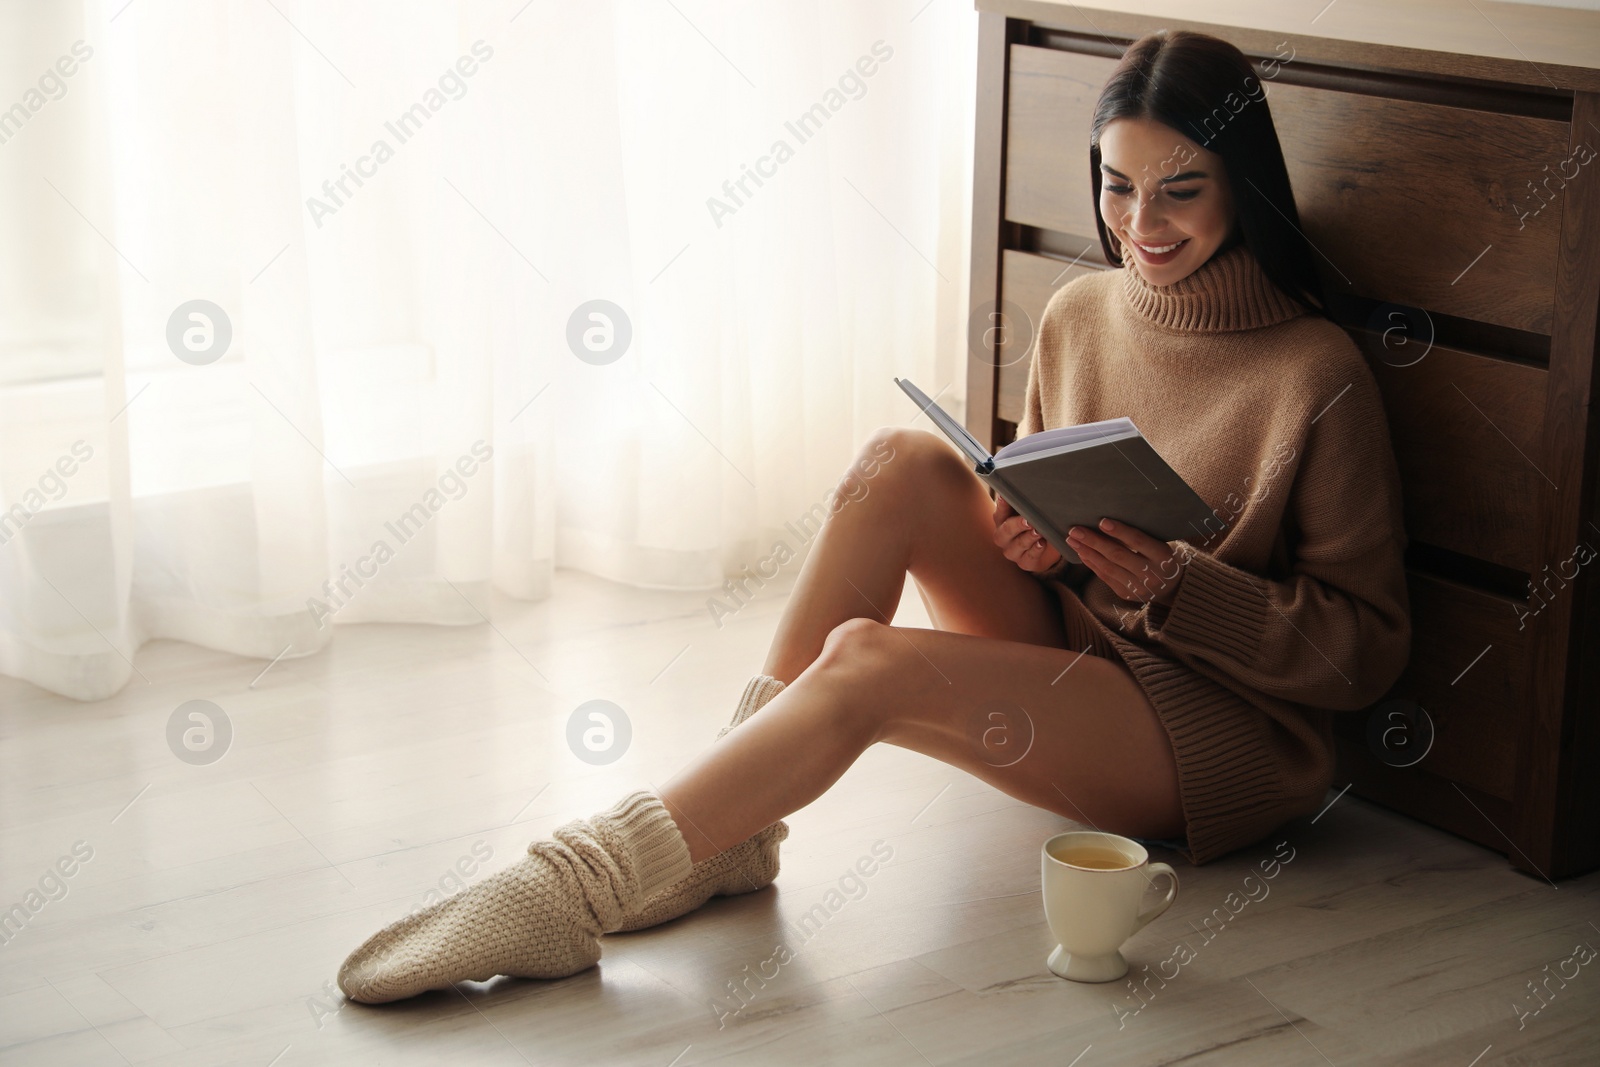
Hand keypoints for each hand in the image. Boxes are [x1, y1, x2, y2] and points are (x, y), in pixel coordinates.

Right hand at [993, 496, 1061, 573]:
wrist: (1046, 546)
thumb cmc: (1035, 524)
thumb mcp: (1030, 512)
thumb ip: (1025, 503)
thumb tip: (1027, 486)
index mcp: (1001, 521)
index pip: (999, 512)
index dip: (1003, 506)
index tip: (1007, 498)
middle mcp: (1003, 538)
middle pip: (1006, 531)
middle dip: (1017, 525)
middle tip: (1028, 520)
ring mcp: (1012, 552)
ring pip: (1018, 545)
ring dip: (1029, 537)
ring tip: (1039, 531)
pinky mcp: (1024, 563)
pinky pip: (1029, 558)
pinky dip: (1036, 550)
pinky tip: (1042, 543)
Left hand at [1066, 518, 1182, 605]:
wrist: (1174, 585)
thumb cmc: (1163, 555)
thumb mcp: (1160, 543)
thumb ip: (1140, 535)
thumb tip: (1107, 520)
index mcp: (1163, 556)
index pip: (1138, 541)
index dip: (1120, 531)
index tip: (1102, 521)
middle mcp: (1151, 574)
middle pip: (1118, 555)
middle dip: (1094, 541)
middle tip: (1075, 530)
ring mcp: (1139, 587)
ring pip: (1108, 568)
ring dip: (1087, 552)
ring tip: (1072, 540)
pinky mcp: (1127, 594)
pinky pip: (1105, 577)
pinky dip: (1092, 564)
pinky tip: (1081, 552)